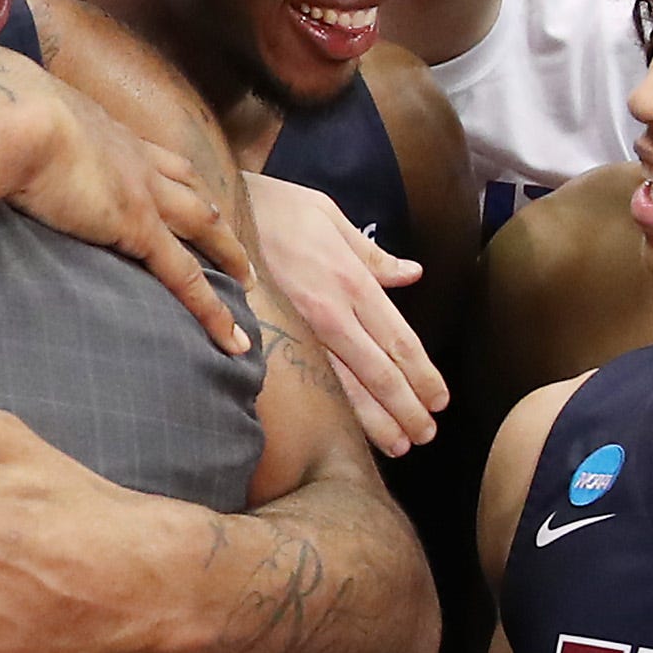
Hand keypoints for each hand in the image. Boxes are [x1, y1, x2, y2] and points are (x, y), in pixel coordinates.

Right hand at [9, 75, 251, 361]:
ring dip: (228, 251)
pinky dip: (212, 310)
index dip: (169, 176)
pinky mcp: (138, 228)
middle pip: (189, 187)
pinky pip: (186, 278)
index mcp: (104, 132)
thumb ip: (10, 137)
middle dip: (212, 214)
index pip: (149, 157)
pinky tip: (231, 338)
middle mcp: (134, 157)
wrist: (14, 115)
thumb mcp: (11, 121)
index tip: (180, 190)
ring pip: (203, 225)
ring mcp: (143, 192)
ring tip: (245, 280)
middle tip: (231, 240)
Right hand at [242, 176, 445, 456]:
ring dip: (376, 420)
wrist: (213, 211)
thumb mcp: (329, 216)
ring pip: (347, 386)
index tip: (439, 400)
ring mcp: (299, 330)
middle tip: (426, 435)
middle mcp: (330, 311)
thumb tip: (411, 275)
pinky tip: (347, 431)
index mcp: (350, 279)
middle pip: (379, 371)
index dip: (422, 374)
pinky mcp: (272, 338)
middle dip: (407, 408)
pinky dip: (334, 410)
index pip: (398, 339)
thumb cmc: (273, 207)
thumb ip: (372, 255)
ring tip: (399, 445)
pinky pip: (310, 381)